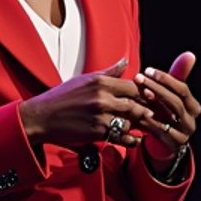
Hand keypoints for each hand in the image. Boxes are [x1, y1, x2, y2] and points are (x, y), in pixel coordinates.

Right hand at [18, 58, 150, 149]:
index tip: (154, 100)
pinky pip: (121, 136)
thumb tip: (125, 61)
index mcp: (101, 81)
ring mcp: (100, 114)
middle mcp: (102, 96)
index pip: (134, 85)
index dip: (147, 93)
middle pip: (137, 102)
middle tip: (158, 116)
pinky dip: (131, 139)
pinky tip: (135, 140)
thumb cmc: (62, 98)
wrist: (41, 117)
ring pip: (131, 119)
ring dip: (141, 125)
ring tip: (148, 128)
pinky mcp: (96, 131)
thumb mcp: (84, 79)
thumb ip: (109, 72)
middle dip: (149, 110)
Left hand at [134, 52, 200, 165]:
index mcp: (194, 108)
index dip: (166, 79)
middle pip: (176, 102)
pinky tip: (139, 113)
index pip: (183, 89)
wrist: (162, 143)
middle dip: (157, 89)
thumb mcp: (170, 94)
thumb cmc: (165, 113)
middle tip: (139, 78)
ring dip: (153, 104)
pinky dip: (151, 122)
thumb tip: (190, 55)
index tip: (148, 70)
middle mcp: (192, 122)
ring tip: (140, 93)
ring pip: (169, 117)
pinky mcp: (173, 146)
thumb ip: (177, 75)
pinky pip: (162, 133)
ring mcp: (184, 135)